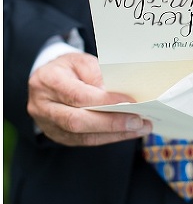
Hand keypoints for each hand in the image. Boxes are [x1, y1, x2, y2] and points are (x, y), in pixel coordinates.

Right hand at [27, 52, 151, 145]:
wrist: (47, 78)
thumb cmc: (69, 68)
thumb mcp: (82, 61)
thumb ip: (98, 75)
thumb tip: (117, 93)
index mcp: (48, 81)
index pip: (78, 96)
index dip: (105, 101)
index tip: (130, 102)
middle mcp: (43, 106)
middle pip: (77, 121)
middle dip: (111, 123)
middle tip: (138, 121)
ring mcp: (48, 124)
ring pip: (82, 136)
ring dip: (114, 134)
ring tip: (139, 128)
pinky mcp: (57, 135)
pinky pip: (84, 141)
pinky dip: (108, 137)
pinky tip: (127, 132)